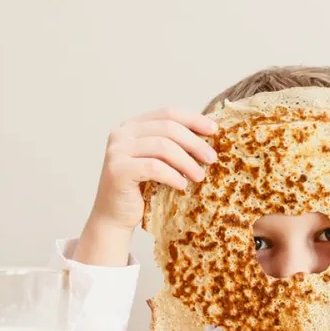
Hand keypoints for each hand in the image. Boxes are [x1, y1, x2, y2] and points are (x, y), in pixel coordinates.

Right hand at [74, 108, 217, 265]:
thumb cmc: (141, 191)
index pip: (168, 113)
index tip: (214, 131)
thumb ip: (173, 146)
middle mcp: (121, 133)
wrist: (115, 218)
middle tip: (212, 159)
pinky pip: (153, 167)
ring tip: (200, 176)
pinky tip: (182, 185)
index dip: (194, 119)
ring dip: (186, 161)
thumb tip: (210, 136)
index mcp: (133, 126)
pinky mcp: (117, 170)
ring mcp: (117, 151)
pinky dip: (172, 175)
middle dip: (194, 143)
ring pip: (162, 147)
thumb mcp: (159, 162)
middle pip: (168, 128)